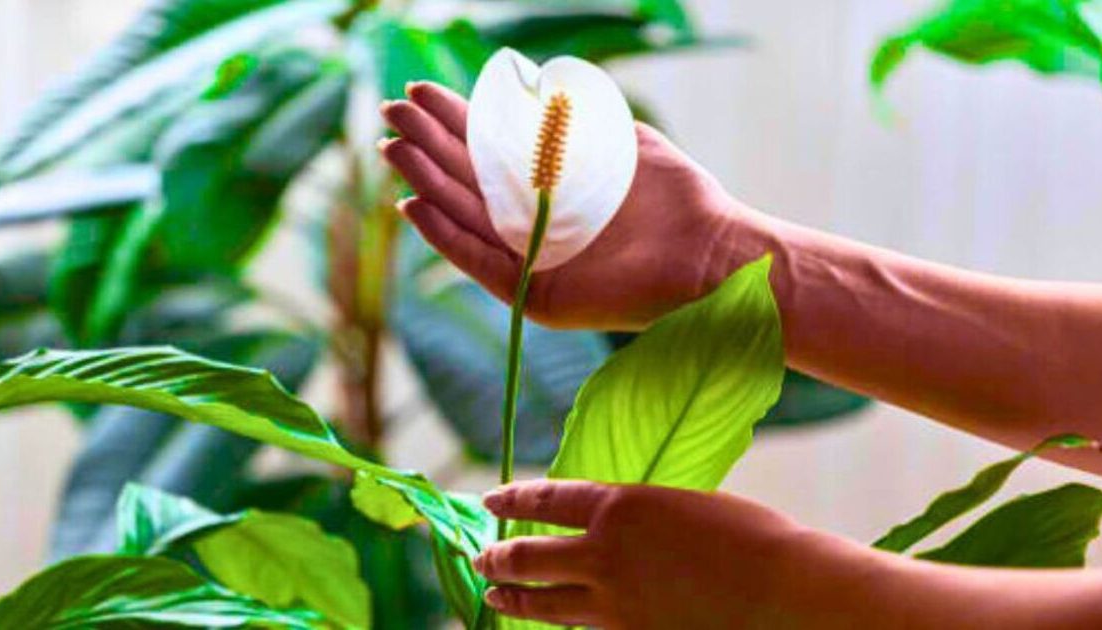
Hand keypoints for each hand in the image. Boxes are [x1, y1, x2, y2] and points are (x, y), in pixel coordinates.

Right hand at [379, 82, 750, 330]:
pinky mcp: (538, 296)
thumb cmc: (676, 197)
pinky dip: (446, 238)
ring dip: (427, 184)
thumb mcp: (622, 142)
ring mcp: (534, 261)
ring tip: (393, 151)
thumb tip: (535, 92)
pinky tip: (415, 207)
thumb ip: (577, 122)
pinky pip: (481, 264)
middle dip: (428, 146)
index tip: (419, 92)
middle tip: (391, 113)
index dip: (453, 122)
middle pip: (467, 181)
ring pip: (466, 218)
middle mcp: (537, 224)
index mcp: (553, 187)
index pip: (490, 152)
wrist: (710, 252)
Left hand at [472, 480, 814, 628]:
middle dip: (499, 557)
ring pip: (544, 603)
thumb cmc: (748, 538)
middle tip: (482, 558)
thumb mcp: (680, 507)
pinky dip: (562, 627)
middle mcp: (604, 553)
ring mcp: (613, 603)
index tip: (490, 499)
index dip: (513, 499)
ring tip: (494, 597)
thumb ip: (635, 517)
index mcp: (619, 505)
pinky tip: (554, 627)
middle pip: (529, 556)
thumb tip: (607, 527)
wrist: (783, 591)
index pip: (546, 499)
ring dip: (514, 599)